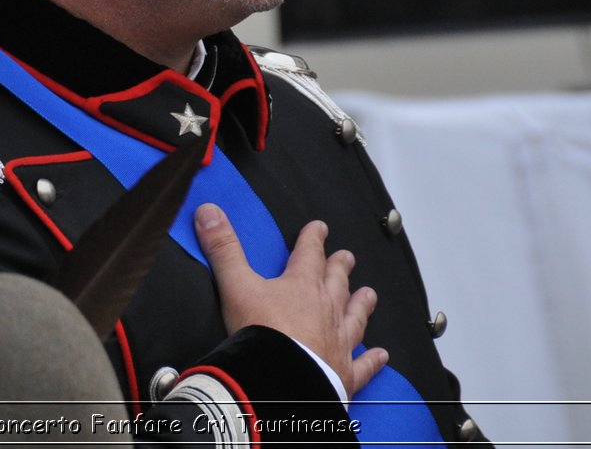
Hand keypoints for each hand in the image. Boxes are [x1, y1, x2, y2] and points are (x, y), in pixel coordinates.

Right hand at [195, 203, 387, 396]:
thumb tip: (208, 211)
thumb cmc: (261, 332)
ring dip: (361, 305)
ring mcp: (339, 341)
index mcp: (302, 285)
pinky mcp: (345, 372)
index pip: (310, 253)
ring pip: (355, 317)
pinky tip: (382, 356)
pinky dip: (373, 360)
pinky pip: (364, 364)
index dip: (314, 238)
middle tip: (347, 256)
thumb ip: (223, 249)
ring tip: (369, 295)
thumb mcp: (235, 285)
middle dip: (340, 267)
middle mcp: (326, 309)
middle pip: (337, 282)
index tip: (320, 227)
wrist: (282, 379)